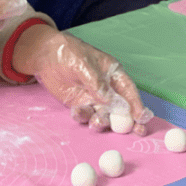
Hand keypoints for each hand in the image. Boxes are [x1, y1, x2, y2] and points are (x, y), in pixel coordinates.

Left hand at [12, 25, 152, 134]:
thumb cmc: (67, 52)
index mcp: (112, 73)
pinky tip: (77, 113)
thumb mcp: (83, 64)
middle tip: (136, 132)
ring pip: (104, 115)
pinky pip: (86, 115)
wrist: (44, 55)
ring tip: (96, 123)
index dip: (136, 104)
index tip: (142, 118)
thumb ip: (96, 82)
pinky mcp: (80, 103)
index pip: (128, 90)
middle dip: (129, 121)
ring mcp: (93, 97)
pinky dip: (84, 117)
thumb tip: (108, 99)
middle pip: (121, 107)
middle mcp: (106, 88)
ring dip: (103, 122)